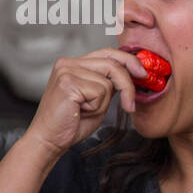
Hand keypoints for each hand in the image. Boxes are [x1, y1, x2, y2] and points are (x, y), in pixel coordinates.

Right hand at [25, 49, 147, 157]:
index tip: (142, 74)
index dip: (128, 61)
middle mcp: (68, 63)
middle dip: (127, 86)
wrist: (50, 139)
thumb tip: (133, 74)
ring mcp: (66, 71)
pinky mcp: (67, 83)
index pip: (108, 53)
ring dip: (104, 103)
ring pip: (108, 82)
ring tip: (87, 110)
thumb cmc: (73, 122)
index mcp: (74, 63)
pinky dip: (97, 107)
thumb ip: (109, 83)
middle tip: (129, 105)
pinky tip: (80, 112)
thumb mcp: (97, 98)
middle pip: (113, 64)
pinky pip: (100, 92)